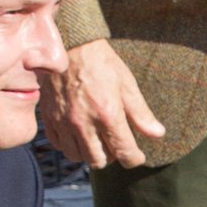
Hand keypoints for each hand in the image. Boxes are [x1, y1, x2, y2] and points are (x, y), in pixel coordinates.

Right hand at [39, 40, 164, 169]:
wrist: (69, 44)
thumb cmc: (101, 62)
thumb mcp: (127, 84)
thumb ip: (141, 113)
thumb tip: (158, 134)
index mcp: (107, 114)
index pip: (124, 153)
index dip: (134, 158)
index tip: (137, 156)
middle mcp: (83, 123)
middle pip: (99, 161)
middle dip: (111, 157)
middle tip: (115, 144)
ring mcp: (63, 122)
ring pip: (77, 157)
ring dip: (89, 153)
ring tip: (97, 140)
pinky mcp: (48, 118)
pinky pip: (59, 146)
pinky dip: (70, 145)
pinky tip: (78, 134)